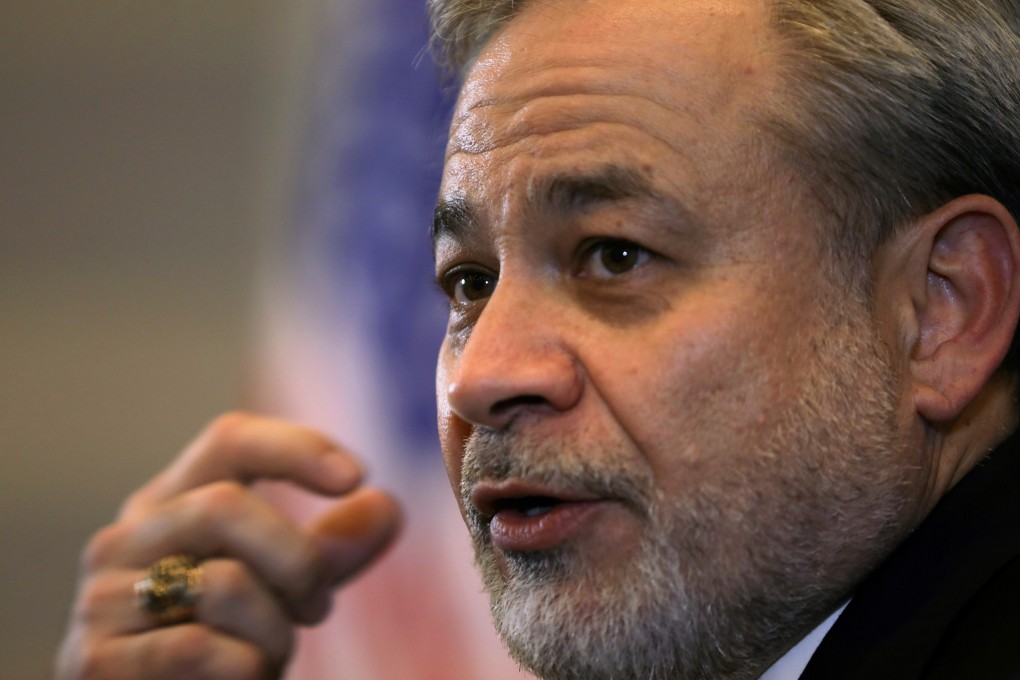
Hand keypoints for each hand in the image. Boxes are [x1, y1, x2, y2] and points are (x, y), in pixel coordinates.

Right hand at [56, 412, 401, 678]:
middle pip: (226, 506)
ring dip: (274, 631)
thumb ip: (329, 551)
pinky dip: (245, 671)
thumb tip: (386, 506)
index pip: (230, 440)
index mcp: (170, 503)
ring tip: (268, 655)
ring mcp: (100, 598)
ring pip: (222, 583)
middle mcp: (125, 538)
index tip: (356, 476)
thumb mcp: (283, 592)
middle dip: (297, 560)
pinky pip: (198, 649)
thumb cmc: (224, 649)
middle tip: (318, 607)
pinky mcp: (95, 661)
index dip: (296, 448)